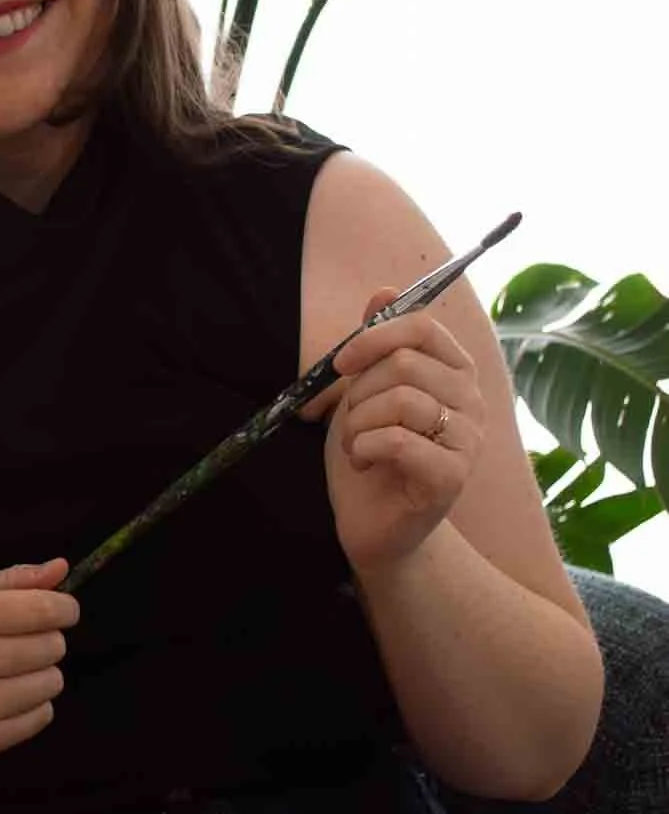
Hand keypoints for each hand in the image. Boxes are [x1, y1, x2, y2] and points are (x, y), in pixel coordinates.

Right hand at [0, 559, 78, 756]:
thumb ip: (13, 581)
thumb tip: (61, 568)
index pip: (42, 609)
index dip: (64, 608)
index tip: (64, 610)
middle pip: (51, 646)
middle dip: (47, 639)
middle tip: (20, 641)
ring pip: (52, 682)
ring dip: (41, 672)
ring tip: (10, 669)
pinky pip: (42, 717)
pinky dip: (34, 704)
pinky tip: (6, 694)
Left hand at [312, 287, 484, 577]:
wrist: (373, 522)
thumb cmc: (370, 451)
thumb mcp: (364, 390)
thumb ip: (376, 344)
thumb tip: (384, 291)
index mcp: (454, 372)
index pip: (423, 328)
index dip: (375, 337)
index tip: (341, 363)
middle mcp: (471, 402)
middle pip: (404, 364)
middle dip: (359, 392)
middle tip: (352, 421)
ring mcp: (467, 440)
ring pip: (400, 400)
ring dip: (358, 423)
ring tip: (357, 445)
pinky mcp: (452, 476)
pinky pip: (398, 440)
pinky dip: (365, 447)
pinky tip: (365, 463)